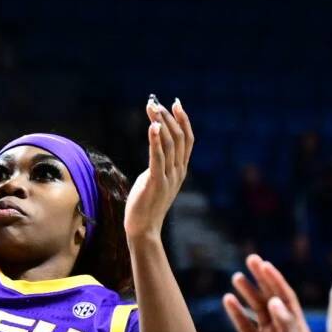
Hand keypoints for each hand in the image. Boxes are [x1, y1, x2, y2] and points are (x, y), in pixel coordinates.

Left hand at [124, 97, 195, 241]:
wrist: (143, 229)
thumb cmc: (146, 204)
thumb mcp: (156, 179)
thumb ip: (160, 164)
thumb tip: (156, 147)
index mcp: (180, 170)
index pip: (188, 140)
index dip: (183, 120)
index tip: (175, 103)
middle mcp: (178, 171)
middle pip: (180, 138)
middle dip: (169, 117)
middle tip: (156, 101)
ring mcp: (169, 177)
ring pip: (170, 144)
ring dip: (161, 122)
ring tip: (152, 107)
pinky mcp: (156, 182)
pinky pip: (158, 158)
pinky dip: (156, 140)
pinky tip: (153, 126)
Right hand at [221, 254, 312, 331]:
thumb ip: (285, 325)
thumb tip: (274, 301)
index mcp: (298, 329)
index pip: (286, 298)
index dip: (275, 280)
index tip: (264, 265)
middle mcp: (283, 331)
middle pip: (271, 299)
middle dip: (261, 280)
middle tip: (251, 260)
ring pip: (256, 311)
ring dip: (247, 294)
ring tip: (237, 278)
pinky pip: (244, 326)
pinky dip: (236, 313)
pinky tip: (228, 300)